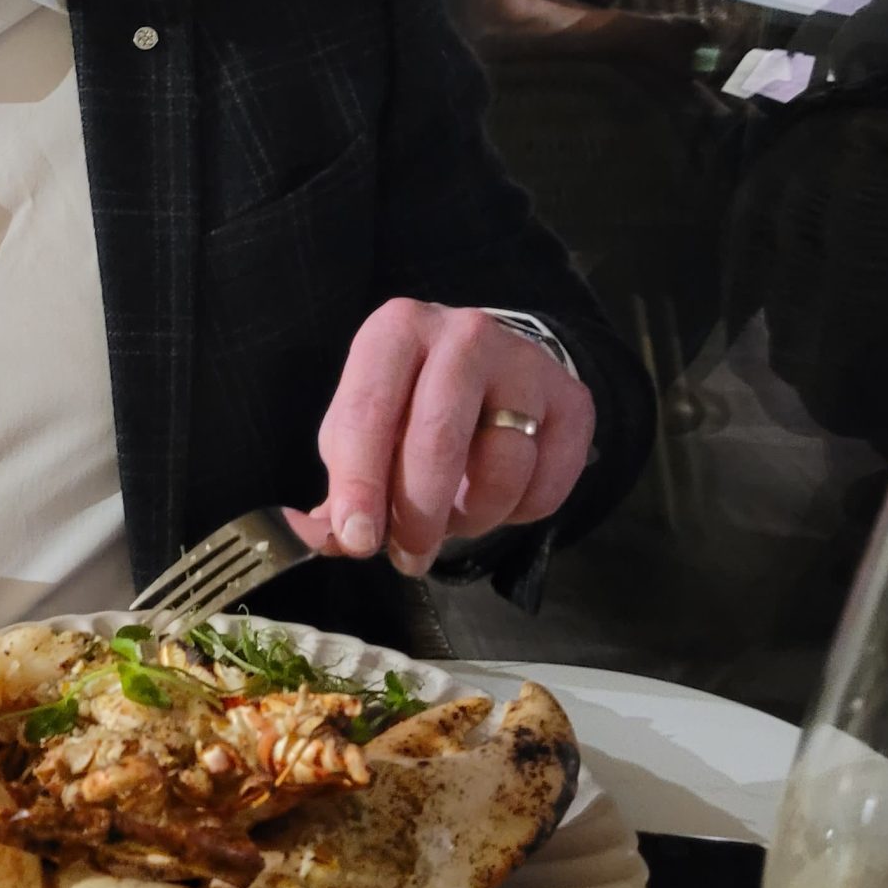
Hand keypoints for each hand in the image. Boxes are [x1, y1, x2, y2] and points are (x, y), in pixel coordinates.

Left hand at [285, 300, 593, 576]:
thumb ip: (340, 488)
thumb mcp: (362, 431)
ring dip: (472, 515)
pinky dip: (520, 512)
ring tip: (454, 514)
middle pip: (438, 440)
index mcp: (395, 332)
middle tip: (409, 556)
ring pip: (502, 466)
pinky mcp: (573, 400)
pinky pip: (548, 483)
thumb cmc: (410, 404)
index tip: (357, 539)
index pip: (368, 412)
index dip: (359, 484)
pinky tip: (498, 497)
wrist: (493, 368)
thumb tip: (314, 538)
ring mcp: (524, 364)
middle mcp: (463, 334)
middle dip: (418, 514)